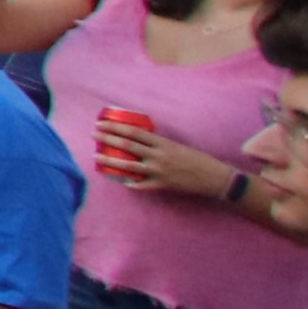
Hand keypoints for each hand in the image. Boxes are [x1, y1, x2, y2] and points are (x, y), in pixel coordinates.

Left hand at [102, 113, 239, 202]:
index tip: (101, 123)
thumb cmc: (197, 158)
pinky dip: (130, 184)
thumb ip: (157, 143)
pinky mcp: (162, 185)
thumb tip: (137, 139)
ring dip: (110, 160)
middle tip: (93, 135)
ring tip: (96, 156)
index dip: (115, 127)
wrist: (214, 177)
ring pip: (128, 166)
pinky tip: (120, 181)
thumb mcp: (176, 145)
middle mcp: (158, 156)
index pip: (133, 132)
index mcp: (162, 143)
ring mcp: (159, 171)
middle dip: (107, 139)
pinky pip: (141, 185)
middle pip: (127, 145)